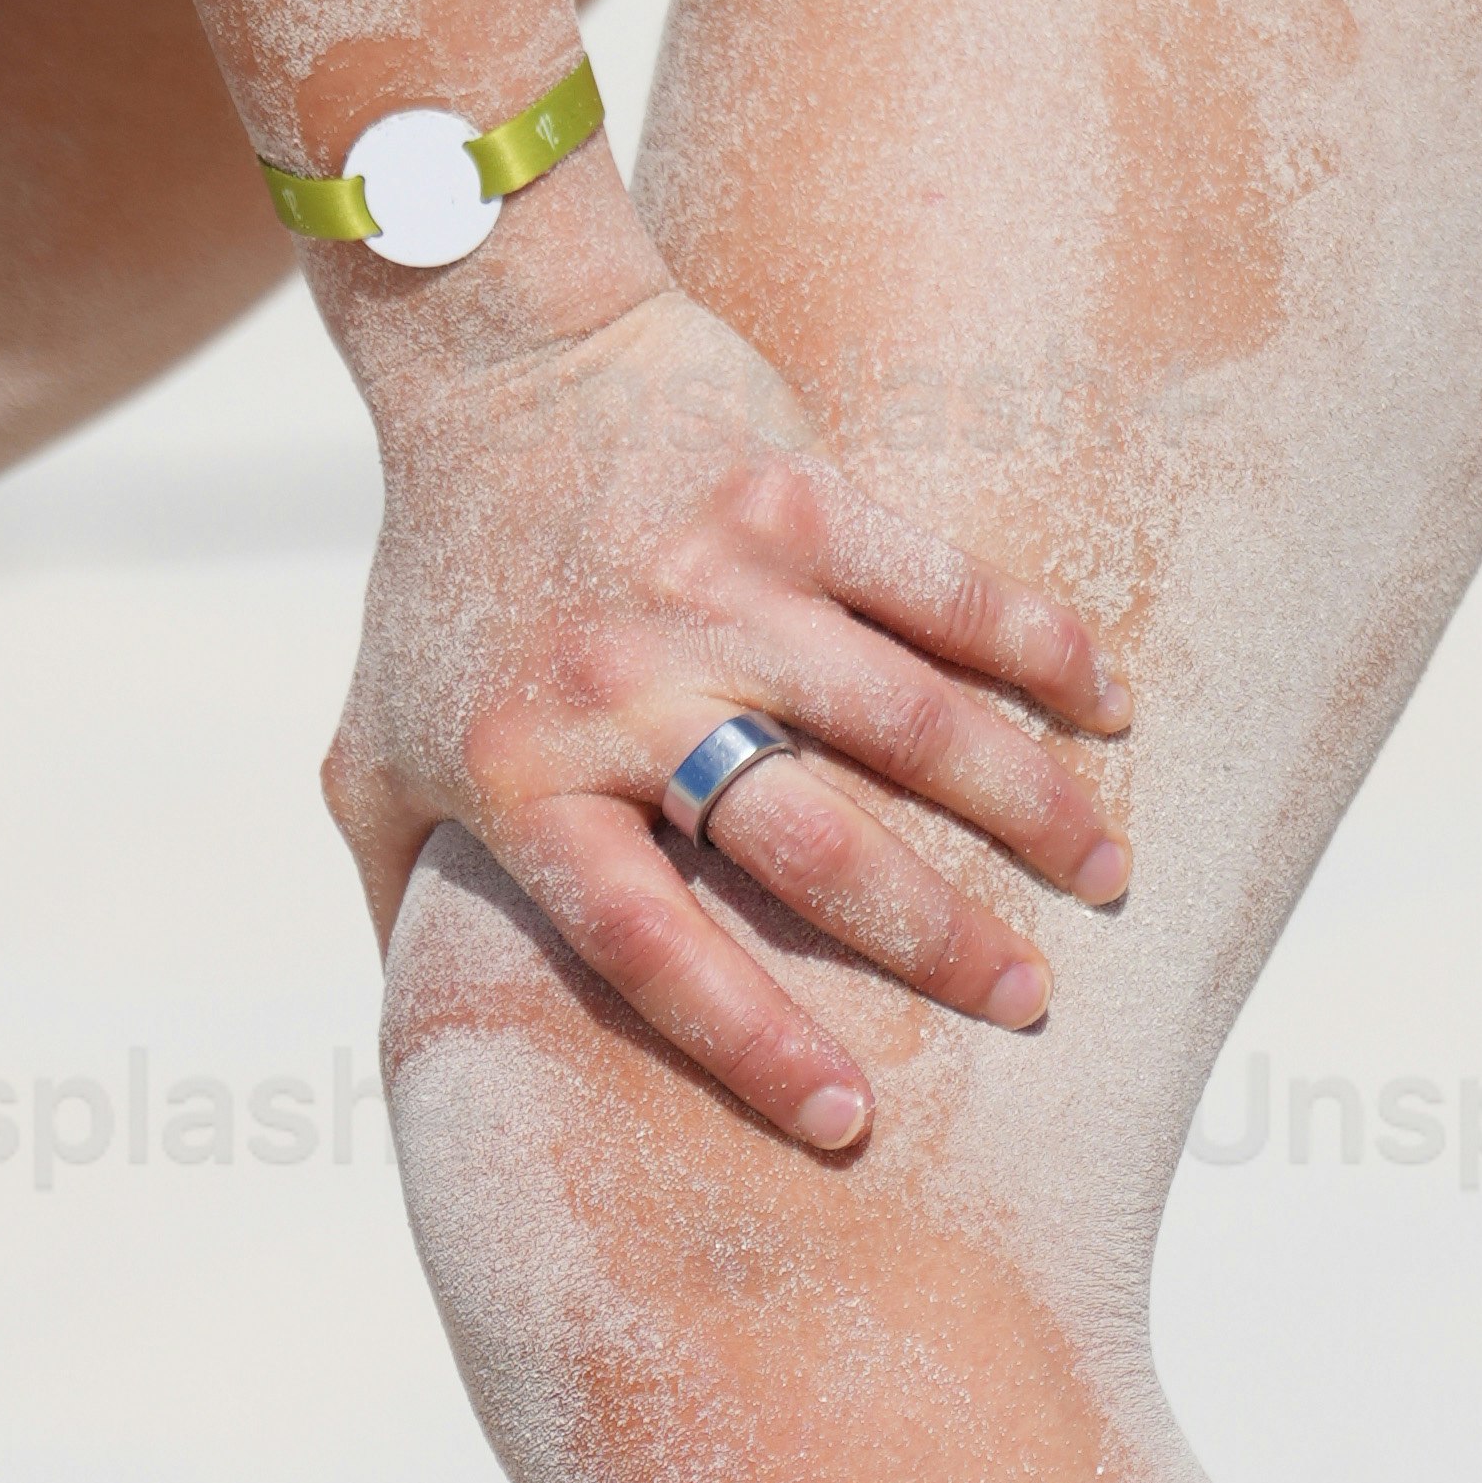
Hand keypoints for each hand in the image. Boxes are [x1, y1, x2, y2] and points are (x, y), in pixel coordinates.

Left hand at [322, 261, 1127, 1156]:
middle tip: (1030, 1005)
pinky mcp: (793, 497)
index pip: (647, 945)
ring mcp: (720, 589)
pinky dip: (1040, 651)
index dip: (752, 1042)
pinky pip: (945, 589)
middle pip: (811, 849)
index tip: (856, 1124)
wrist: (488, 358)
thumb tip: (431, 1049)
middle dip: (940, 942)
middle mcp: (627, 689)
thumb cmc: (439, 576)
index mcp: (526, 776)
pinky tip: (1109, 710)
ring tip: (1106, 879)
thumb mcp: (371, 745)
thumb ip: (399, 892)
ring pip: (913, 726)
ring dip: (1027, 811)